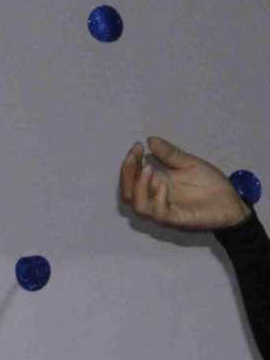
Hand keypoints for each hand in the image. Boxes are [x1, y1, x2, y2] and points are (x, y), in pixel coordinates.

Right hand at [121, 135, 250, 230]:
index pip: (133, 176)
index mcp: (157, 183)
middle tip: (134, 157)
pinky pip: (158, 213)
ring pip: (138, 205)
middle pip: (128, 192)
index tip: (137, 146)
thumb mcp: (190, 164)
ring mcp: (164, 209)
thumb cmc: (210, 184)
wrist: (232, 202)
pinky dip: (157, 199)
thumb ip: (170, 154)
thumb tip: (151, 139)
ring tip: (148, 168)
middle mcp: (155, 198)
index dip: (131, 162)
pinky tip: (164, 185)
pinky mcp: (175, 219)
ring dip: (138, 186)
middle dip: (127, 173)